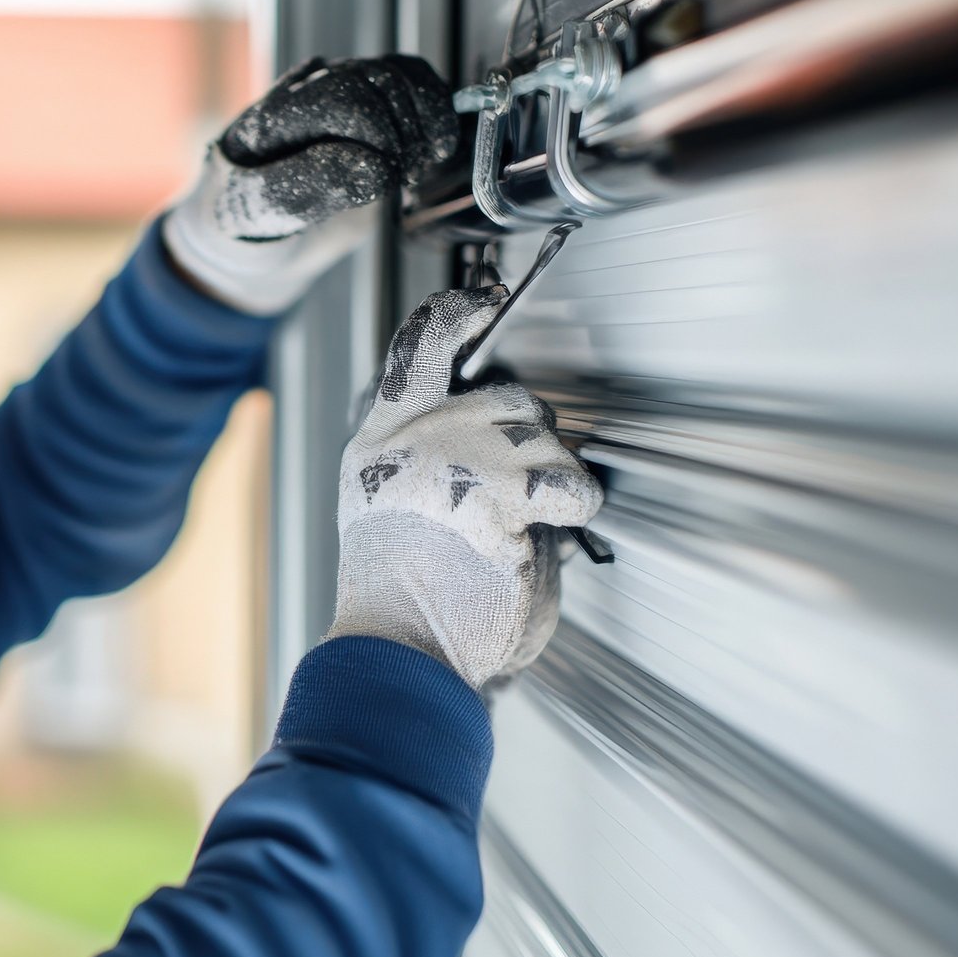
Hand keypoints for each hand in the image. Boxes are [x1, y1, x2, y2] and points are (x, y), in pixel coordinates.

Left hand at [162, 55, 457, 314]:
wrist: (253, 236)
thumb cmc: (247, 223)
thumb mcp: (259, 214)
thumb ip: (306, 189)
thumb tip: (374, 167)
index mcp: (273, 114)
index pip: (341, 97)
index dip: (377, 133)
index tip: (387, 177)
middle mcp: (307, 93)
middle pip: (378, 78)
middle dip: (406, 132)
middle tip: (406, 178)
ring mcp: (340, 95)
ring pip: (400, 73)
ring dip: (427, 119)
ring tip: (419, 166)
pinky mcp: (370, 107)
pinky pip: (413, 81)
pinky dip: (437, 110)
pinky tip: (433, 149)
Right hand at [327, 286, 603, 688]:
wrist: (402, 652)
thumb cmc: (407, 599)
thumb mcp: (401, 510)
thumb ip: (438, 460)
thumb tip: (503, 434)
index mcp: (382, 439)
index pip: (419, 346)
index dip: (459, 315)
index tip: (488, 305)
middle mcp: (415, 439)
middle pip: (504, 394)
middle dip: (530, 437)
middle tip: (520, 488)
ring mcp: (456, 461)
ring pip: (543, 433)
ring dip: (554, 476)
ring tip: (530, 520)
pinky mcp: (500, 494)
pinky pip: (567, 481)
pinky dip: (575, 504)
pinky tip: (555, 524)